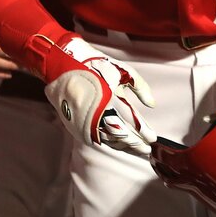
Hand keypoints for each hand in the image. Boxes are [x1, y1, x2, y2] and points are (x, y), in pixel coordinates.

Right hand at [40, 35, 155, 156]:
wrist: (62, 66)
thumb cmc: (95, 65)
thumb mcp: (122, 71)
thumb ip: (140, 87)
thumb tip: (152, 104)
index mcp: (107, 98)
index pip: (128, 121)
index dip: (141, 131)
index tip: (152, 139)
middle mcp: (95, 112)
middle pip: (119, 134)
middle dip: (135, 143)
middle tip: (147, 149)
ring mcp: (85, 120)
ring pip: (108, 139)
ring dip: (124, 146)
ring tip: (137, 151)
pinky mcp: (77, 125)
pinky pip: (97, 138)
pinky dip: (110, 143)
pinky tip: (120, 145)